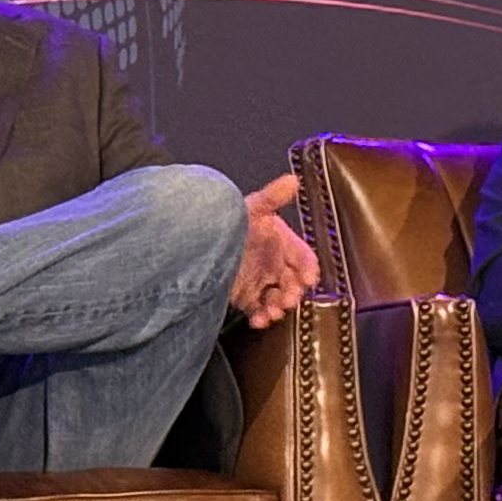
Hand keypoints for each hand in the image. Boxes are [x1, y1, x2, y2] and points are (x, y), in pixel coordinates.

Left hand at [230, 171, 319, 327]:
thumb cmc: (225, 221)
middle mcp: (272, 262)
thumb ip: (271, 197)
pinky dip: (261, 318)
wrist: (194, 240)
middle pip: (293, 281)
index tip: (307, 279)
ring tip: (272, 311)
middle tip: (287, 298)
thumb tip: (291, 180)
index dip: (308, 267)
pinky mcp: (245, 296)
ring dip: (278, 307)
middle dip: (293, 292)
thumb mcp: (249, 208)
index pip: (302, 256)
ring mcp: (259, 280)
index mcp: (279, 241)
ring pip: (278, 298)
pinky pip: (259, 310)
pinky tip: (257, 320)